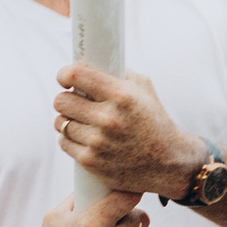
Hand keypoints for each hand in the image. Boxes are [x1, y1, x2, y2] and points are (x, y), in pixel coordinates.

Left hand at [54, 62, 196, 203]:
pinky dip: (70, 139)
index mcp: (121, 95)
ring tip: (83, 121)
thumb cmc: (154, 121)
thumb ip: (117, 73)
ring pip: (60, 122)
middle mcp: (108, 118)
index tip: (65, 78)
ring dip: (68, 120)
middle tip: (74, 101)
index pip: (76, 75)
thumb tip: (86, 64)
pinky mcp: (91, 161)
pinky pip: (64, 142)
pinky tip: (85, 137)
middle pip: (61, 101)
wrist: (167, 163)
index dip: (64, 74)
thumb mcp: (144, 89)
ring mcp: (98, 142)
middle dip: (66, 98)